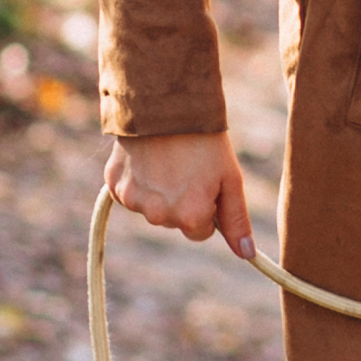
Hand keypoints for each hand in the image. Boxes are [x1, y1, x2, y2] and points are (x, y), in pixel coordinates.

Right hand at [103, 131, 256, 258]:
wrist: (165, 107)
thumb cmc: (205, 142)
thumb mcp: (230, 179)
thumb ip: (236, 220)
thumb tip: (247, 254)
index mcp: (190, 217)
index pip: (200, 232)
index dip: (206, 209)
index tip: (207, 184)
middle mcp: (159, 216)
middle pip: (174, 221)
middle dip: (183, 202)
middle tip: (187, 169)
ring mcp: (133, 202)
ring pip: (151, 209)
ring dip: (159, 193)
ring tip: (168, 161)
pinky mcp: (114, 186)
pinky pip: (129, 195)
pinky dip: (138, 182)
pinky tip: (147, 160)